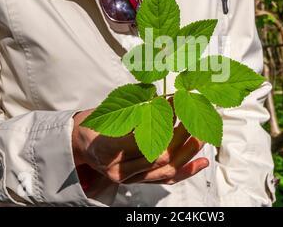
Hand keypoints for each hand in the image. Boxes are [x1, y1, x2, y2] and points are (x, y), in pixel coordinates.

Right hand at [72, 108, 208, 185]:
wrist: (80, 145)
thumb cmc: (94, 125)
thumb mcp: (109, 112)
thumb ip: (137, 110)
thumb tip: (168, 101)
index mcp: (107, 148)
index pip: (145, 136)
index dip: (165, 119)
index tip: (177, 102)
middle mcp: (117, 169)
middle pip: (160, 155)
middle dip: (181, 134)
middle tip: (194, 115)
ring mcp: (128, 179)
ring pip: (166, 169)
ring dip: (188, 150)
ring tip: (202, 134)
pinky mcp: (137, 182)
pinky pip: (166, 179)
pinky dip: (186, 170)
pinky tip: (202, 161)